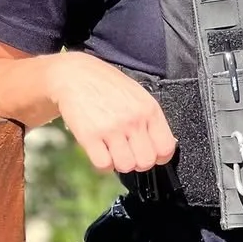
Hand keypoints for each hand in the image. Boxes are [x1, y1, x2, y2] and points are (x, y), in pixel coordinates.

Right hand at [46, 52, 176, 173]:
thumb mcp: (138, 96)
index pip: (166, 148)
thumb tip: (164, 146)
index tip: (150, 154)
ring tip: (113, 150)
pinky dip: (102, 163)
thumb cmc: (109, 86)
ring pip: (126, 166)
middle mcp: (133, 120)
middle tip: (129, 152)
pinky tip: (100, 150)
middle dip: (138, 162)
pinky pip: (103, 165)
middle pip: (146, 162)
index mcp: (149, 109)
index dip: (159, 157)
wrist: (76, 75)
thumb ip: (151, 120)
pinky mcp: (89, 136)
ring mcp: (111, 128)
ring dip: (119, 163)